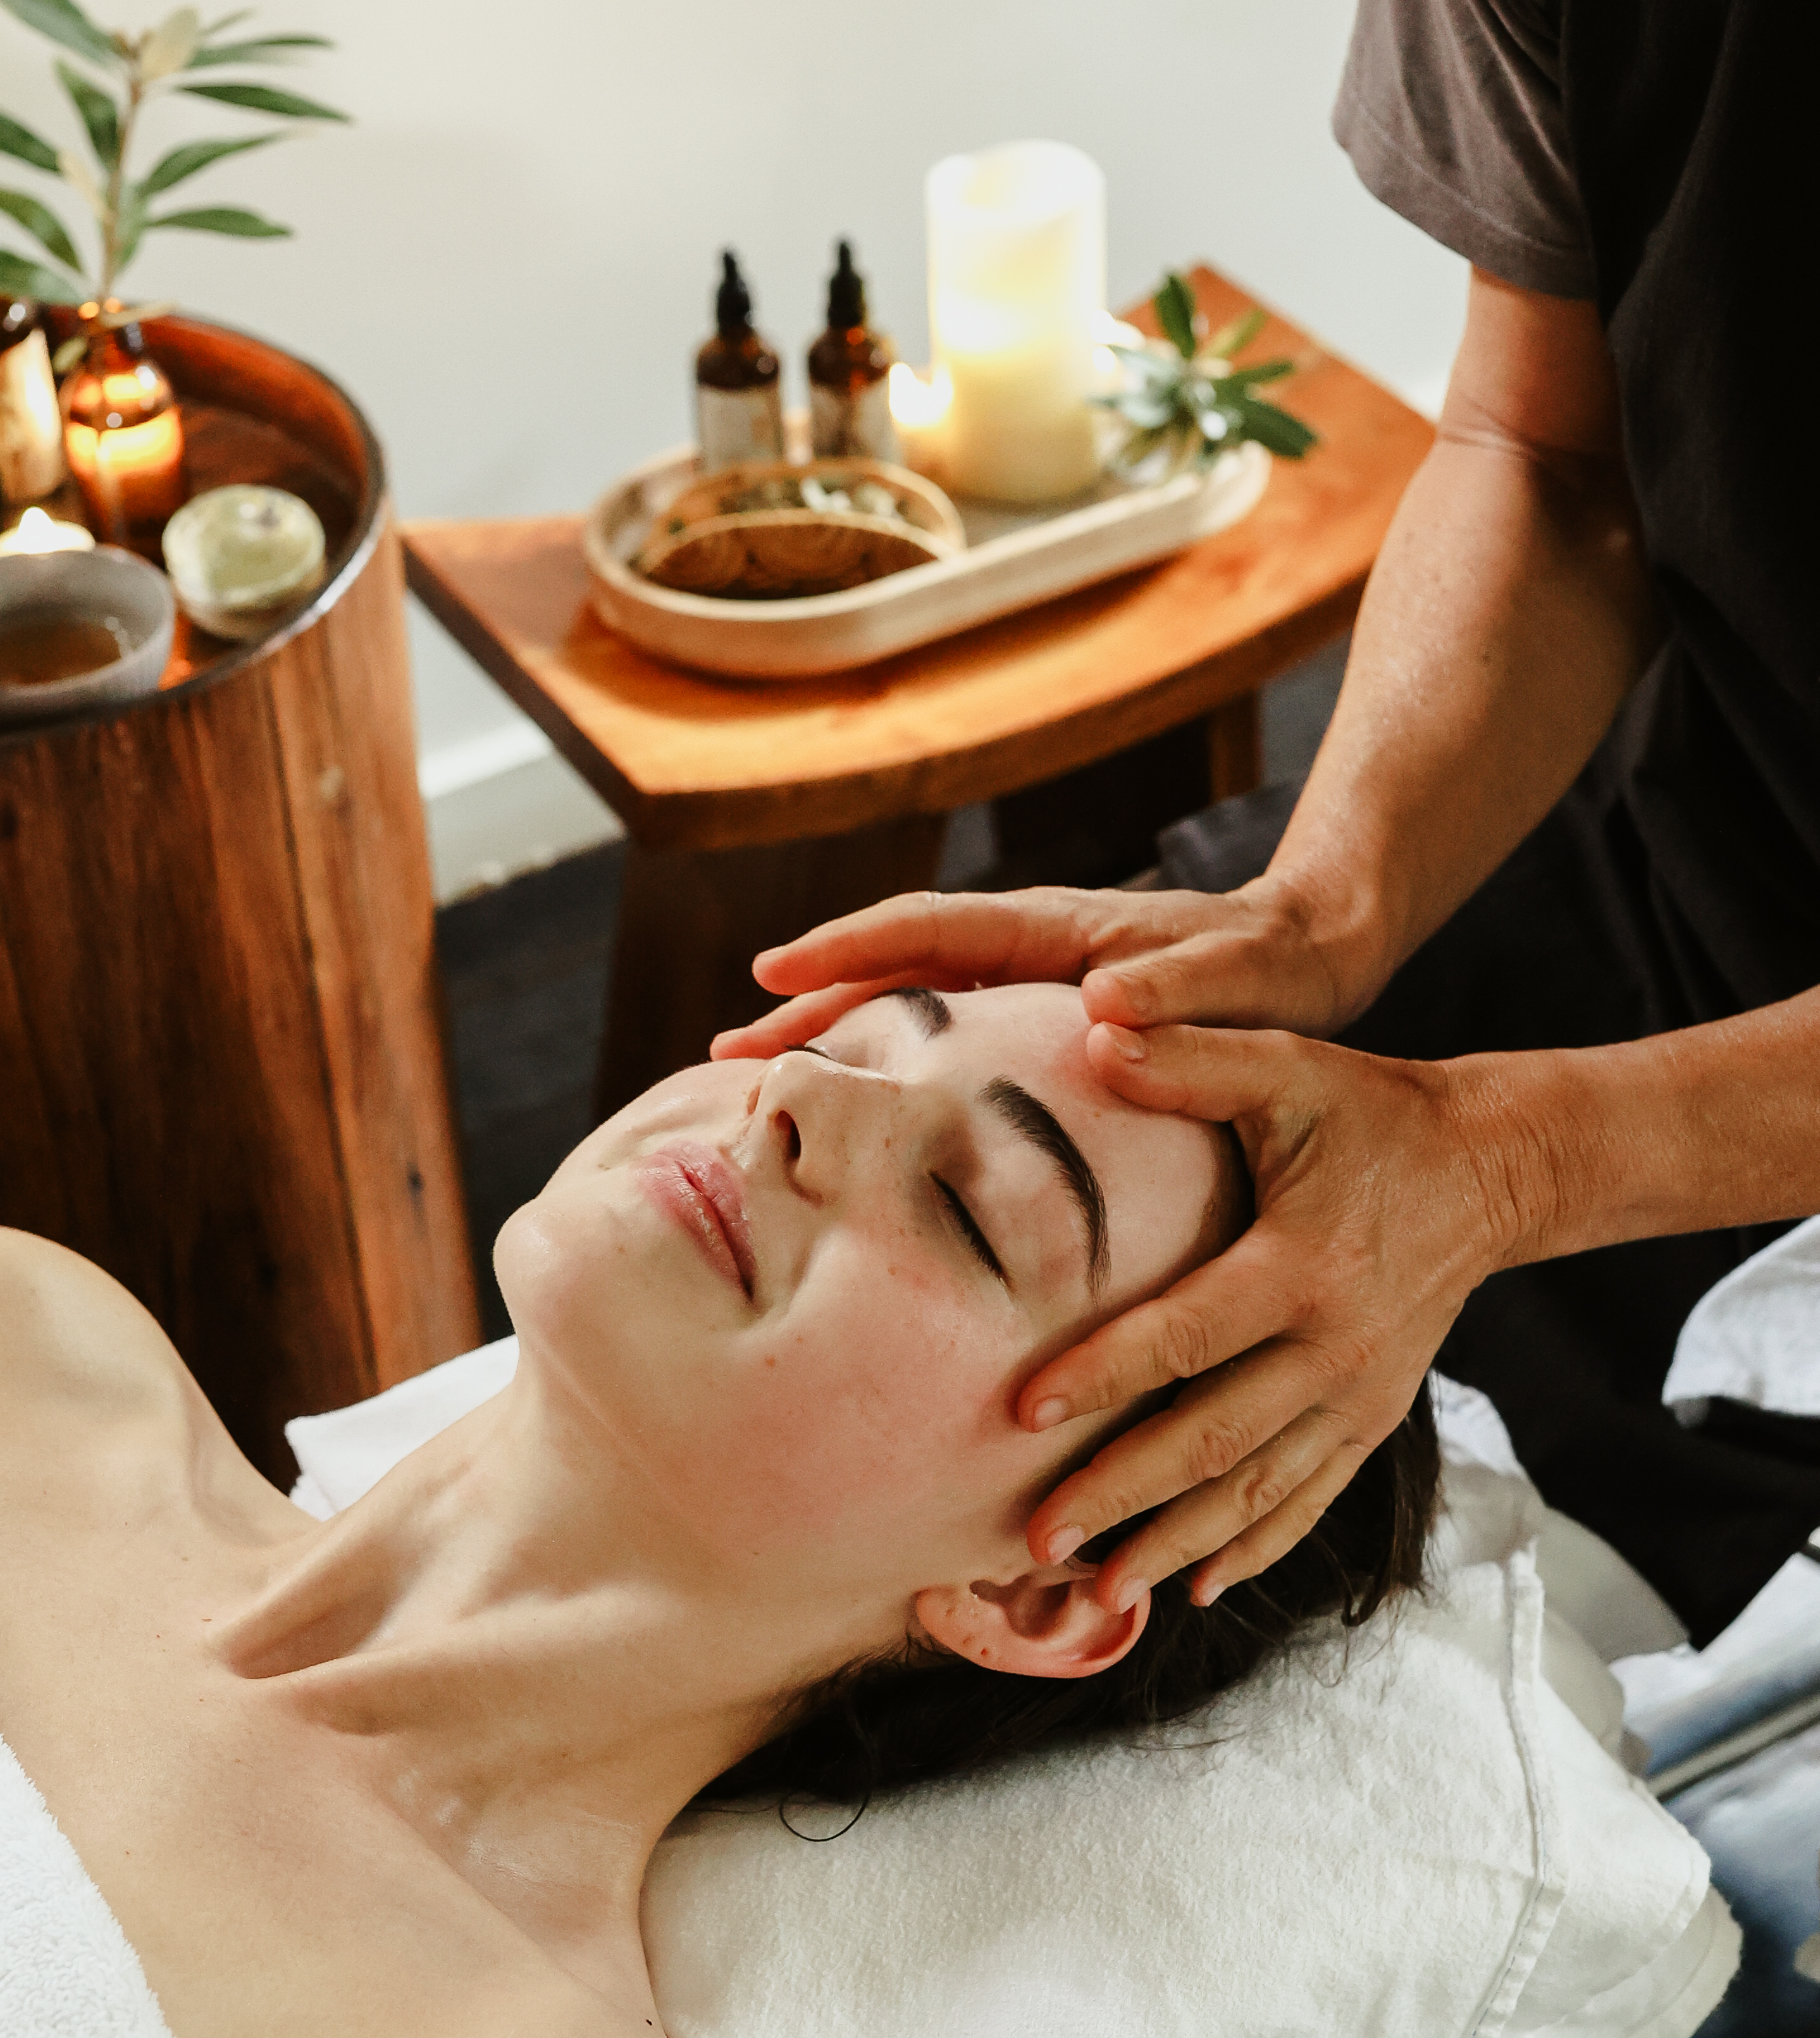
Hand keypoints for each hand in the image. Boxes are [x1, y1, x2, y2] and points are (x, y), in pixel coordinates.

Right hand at [709, 871, 1381, 1062]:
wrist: (1313, 955)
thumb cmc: (1275, 968)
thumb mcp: (1241, 978)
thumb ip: (1181, 992)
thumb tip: (1102, 1002)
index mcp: (1054, 930)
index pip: (928, 929)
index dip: (847, 949)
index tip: (772, 975)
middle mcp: (1026, 949)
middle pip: (891, 966)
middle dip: (807, 1005)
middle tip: (724, 1054)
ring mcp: (1026, 983)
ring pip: (907, 1001)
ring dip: (834, 1034)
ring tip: (759, 1080)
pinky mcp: (1038, 1020)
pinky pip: (942, 1032)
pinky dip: (889, 1061)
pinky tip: (859, 1109)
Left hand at [1018, 1023, 1536, 1601]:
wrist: (1492, 1168)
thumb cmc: (1370, 1113)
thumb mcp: (1292, 1071)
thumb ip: (1194, 1057)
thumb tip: (1093, 1023)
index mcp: (1304, 1265)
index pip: (1190, 1332)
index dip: (1107, 1371)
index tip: (1024, 1407)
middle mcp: (1337, 1348)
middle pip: (1216, 1439)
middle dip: (1125, 1495)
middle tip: (1038, 1538)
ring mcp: (1360, 1396)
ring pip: (1259, 1492)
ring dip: (1177, 1544)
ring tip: (1098, 1593)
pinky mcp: (1373, 1421)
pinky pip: (1307, 1502)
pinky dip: (1250, 1550)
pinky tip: (1193, 1588)